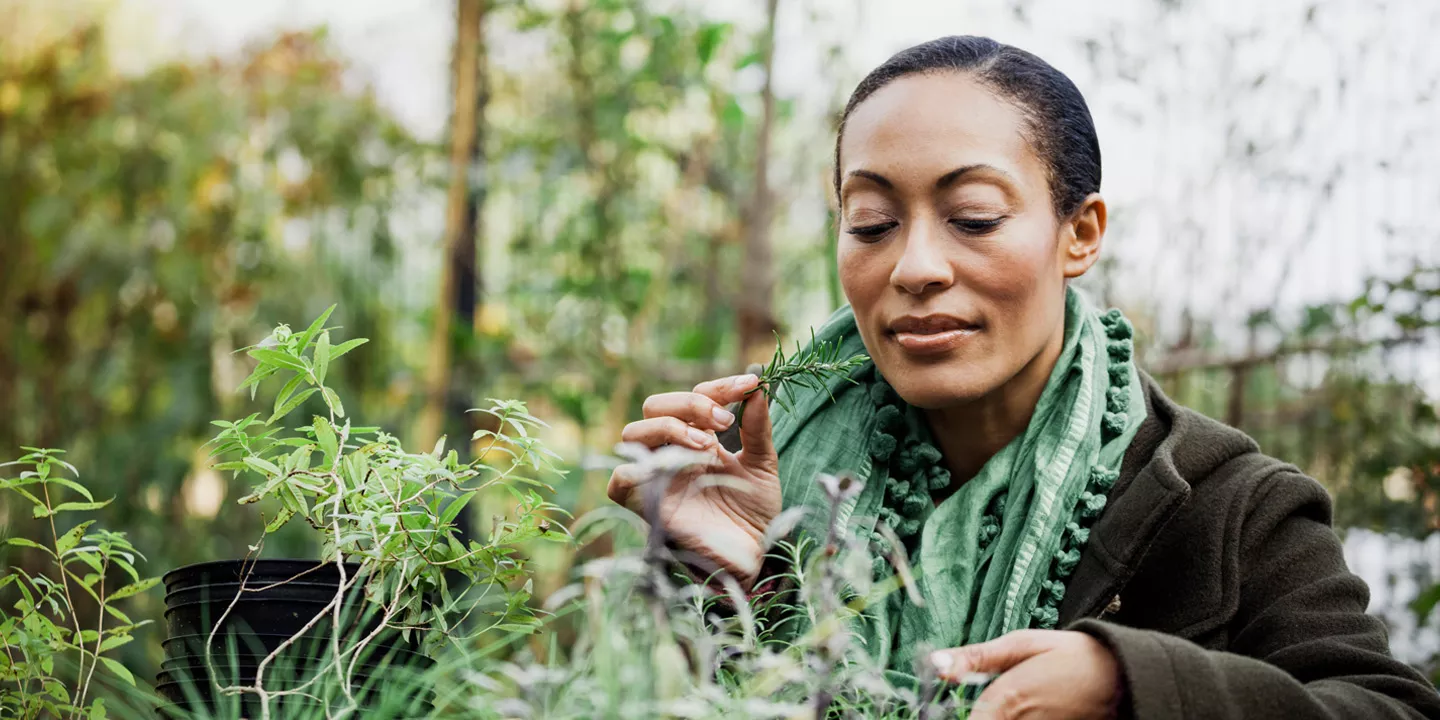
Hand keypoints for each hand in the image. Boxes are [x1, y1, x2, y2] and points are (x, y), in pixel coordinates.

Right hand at [606, 374, 780, 588]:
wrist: (753, 559)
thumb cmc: (754, 514)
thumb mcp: (763, 465)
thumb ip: (758, 428)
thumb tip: (758, 388)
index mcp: (698, 438)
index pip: (694, 396)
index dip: (719, 386)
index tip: (749, 385)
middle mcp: (672, 453)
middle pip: (654, 406)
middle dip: (690, 403)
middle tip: (725, 422)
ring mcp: (656, 478)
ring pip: (634, 433)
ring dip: (671, 428)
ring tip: (709, 445)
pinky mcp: (646, 507)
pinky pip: (619, 481)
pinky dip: (638, 468)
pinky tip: (678, 466)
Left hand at [930, 630, 1123, 719]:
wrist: (1121, 676)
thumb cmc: (1069, 655)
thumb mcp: (1020, 644)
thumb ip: (975, 658)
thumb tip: (935, 663)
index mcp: (1007, 700)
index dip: (957, 715)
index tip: (948, 708)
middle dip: (983, 715)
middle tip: (996, 702)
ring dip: (1000, 717)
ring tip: (1016, 705)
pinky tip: (1026, 711)